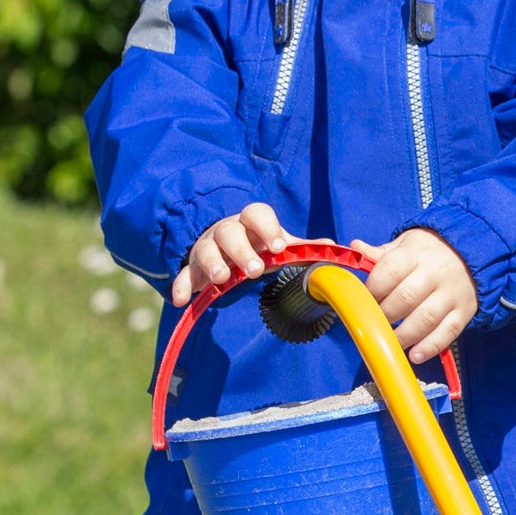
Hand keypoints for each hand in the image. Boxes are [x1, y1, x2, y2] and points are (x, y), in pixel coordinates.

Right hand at [172, 202, 292, 304]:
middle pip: (230, 233)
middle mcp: (228, 231)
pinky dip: (182, 286)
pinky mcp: (192, 266)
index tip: (279, 246)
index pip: (256, 213)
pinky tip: (182, 301)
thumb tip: (333, 247)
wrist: (229, 244)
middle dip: (242, 250)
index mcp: (252, 222)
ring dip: (212, 263)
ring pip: (205, 249)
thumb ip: (304, 248)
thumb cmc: (260, 244)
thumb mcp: (281, 244)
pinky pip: (184, 274)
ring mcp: (207, 247)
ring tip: (223, 279)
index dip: (267, 228)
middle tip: (255, 270)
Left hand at [364, 228, 476, 363]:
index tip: (364, 301)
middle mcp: (436, 272)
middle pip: (405, 298)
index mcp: (416, 253)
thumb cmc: (429, 253)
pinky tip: (415, 355)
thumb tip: (354, 248)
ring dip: (403, 336)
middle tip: (375, 323)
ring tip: (390, 343)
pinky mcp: (465, 311)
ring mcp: (452, 294)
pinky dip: (430, 347)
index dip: (373, 289)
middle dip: (384, 315)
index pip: (390, 270)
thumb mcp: (405, 244)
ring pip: (425, 319)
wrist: (471, 255)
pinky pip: (448, 332)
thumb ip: (379, 253)